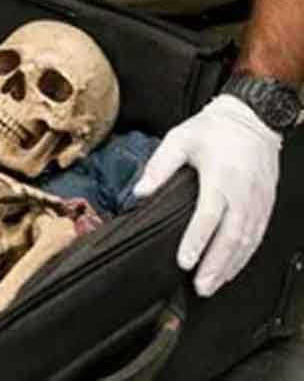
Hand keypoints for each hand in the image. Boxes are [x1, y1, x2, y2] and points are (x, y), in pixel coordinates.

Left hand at [134, 95, 281, 296]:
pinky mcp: (265, 205)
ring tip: (212, 285)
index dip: (197, 241)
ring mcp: (258, 201)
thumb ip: (158, 167)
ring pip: (247, 242)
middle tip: (200, 286)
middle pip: (231, 237)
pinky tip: (231, 269)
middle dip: (215, 265)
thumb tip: (139, 192)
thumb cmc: (215, 129)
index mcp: (221, 177)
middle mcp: (244, 193)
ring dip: (230, 266)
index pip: (209, 216)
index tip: (185, 261)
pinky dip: (244, 257)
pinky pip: (257, 236)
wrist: (252, 118)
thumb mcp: (180, 139)